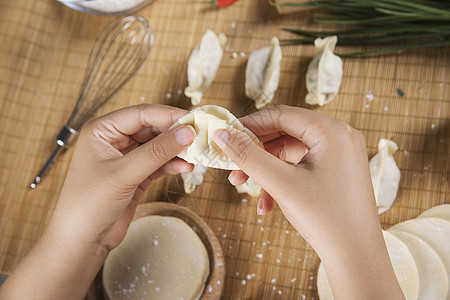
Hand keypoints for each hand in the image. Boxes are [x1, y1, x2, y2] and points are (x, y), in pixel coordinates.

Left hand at [52, 104, 195, 250]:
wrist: (82, 241)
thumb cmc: (89, 204)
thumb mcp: (124, 174)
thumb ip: (157, 152)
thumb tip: (187, 131)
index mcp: (102, 130)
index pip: (141, 114)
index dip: (168, 115)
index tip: (193, 118)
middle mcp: (114, 140)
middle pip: (152, 128)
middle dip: (175, 133)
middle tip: (200, 136)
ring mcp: (126, 158)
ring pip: (158, 146)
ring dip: (177, 150)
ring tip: (196, 154)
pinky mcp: (136, 175)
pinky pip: (159, 163)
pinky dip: (173, 164)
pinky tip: (186, 167)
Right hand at [213, 105, 403, 298]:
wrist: (357, 257)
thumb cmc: (324, 218)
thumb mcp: (281, 183)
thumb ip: (248, 155)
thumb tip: (221, 134)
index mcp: (331, 131)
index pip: (280, 115)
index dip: (249, 124)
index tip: (225, 136)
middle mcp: (339, 136)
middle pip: (285, 132)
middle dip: (256, 151)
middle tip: (232, 166)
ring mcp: (340, 154)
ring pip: (291, 151)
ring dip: (266, 168)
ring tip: (244, 186)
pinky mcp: (337, 171)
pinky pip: (302, 166)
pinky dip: (282, 180)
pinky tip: (267, 204)